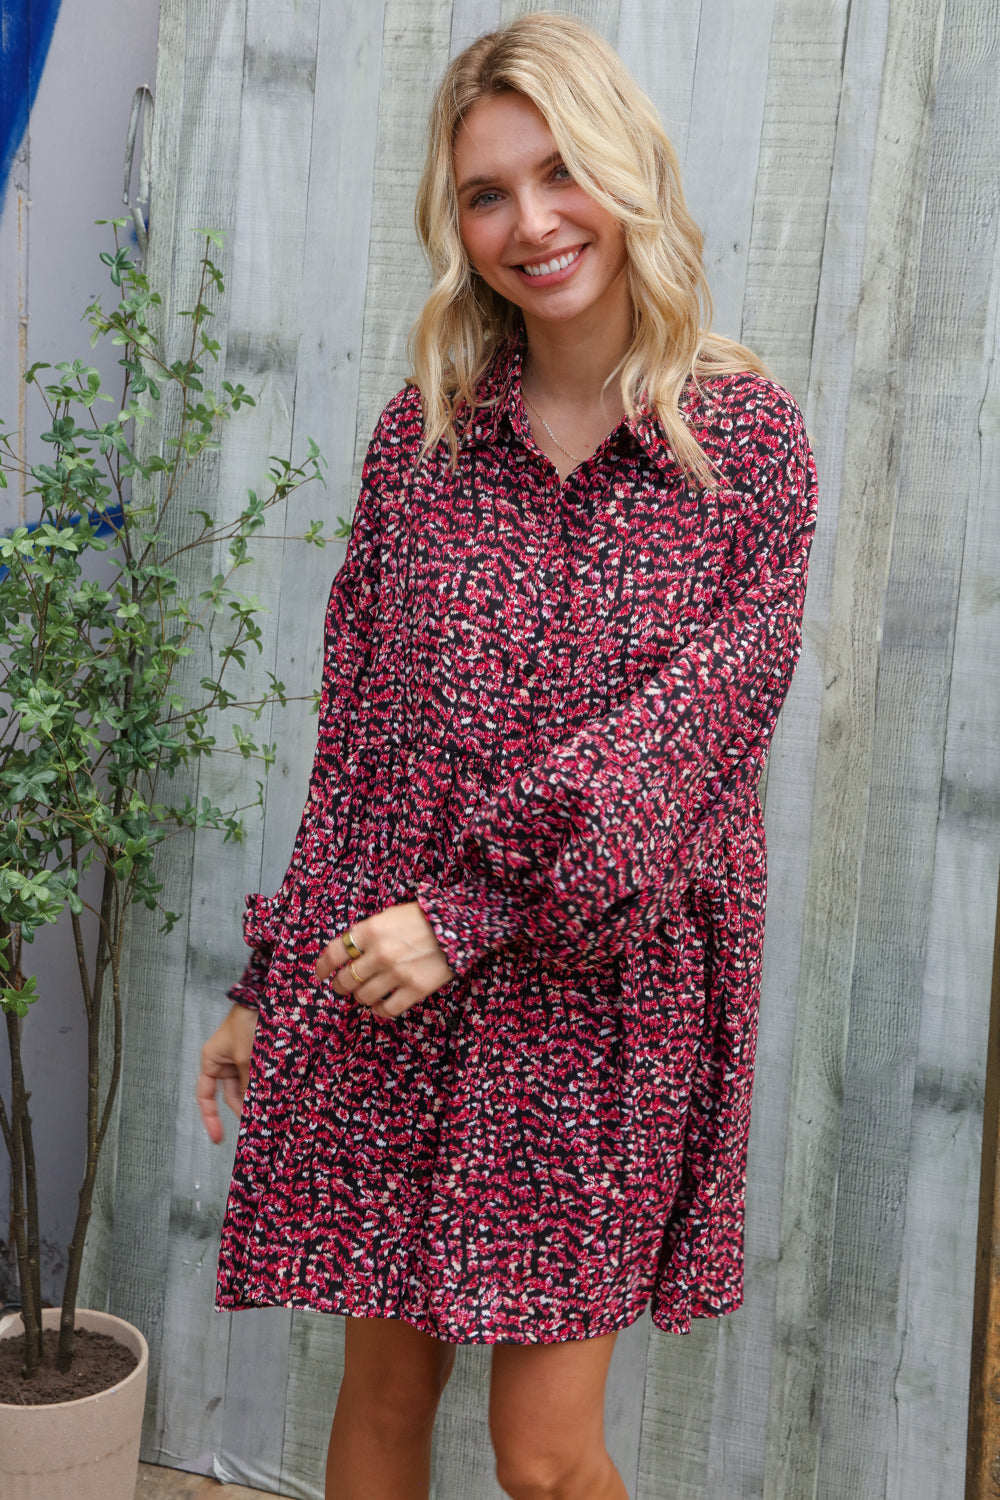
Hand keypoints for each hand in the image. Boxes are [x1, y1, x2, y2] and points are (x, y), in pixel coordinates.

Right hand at [197, 1003, 259, 1143]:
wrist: (265, 998)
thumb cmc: (247, 1022)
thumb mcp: (245, 1058)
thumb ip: (248, 1084)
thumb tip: (254, 1109)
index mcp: (212, 1061)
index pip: (206, 1097)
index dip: (210, 1118)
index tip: (218, 1138)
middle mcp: (224, 1062)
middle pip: (231, 1095)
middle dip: (242, 1109)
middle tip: (256, 1126)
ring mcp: (241, 1059)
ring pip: (247, 1087)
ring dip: (257, 1098)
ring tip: (269, 1113)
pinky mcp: (257, 1056)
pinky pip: (258, 1078)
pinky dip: (265, 1087)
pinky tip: (276, 1098)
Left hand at [315, 901, 454, 1019]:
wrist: (460, 925)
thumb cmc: (423, 918)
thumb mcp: (389, 916)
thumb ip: (367, 934)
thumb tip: (349, 955)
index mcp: (370, 930)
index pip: (334, 953)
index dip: (322, 967)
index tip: (321, 974)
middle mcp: (379, 954)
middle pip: (346, 979)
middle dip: (340, 985)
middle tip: (341, 986)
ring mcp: (397, 973)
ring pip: (363, 997)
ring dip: (359, 997)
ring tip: (363, 994)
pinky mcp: (414, 989)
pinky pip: (387, 1009)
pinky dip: (379, 1010)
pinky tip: (380, 1006)